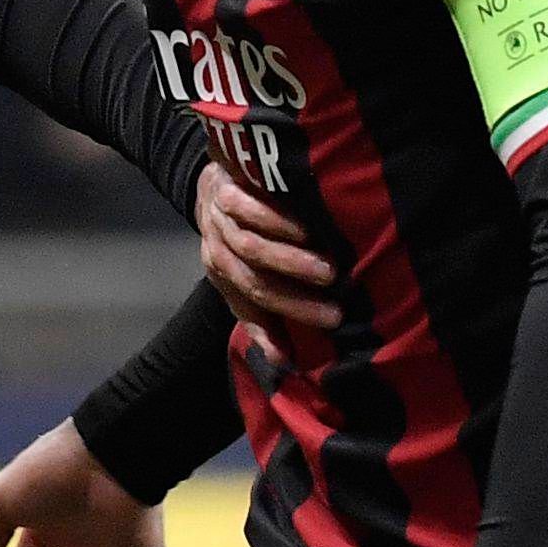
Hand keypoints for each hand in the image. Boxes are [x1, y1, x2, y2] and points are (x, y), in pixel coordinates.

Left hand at [200, 164, 340, 337]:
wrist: (212, 185)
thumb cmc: (241, 238)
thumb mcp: (245, 278)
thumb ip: (264, 318)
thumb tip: (286, 362)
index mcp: (224, 275)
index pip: (256, 302)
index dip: (292, 315)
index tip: (333, 322)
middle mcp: (218, 250)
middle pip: (253, 278)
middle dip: (294, 295)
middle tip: (335, 299)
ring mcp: (219, 221)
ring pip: (250, 245)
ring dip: (289, 259)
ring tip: (328, 267)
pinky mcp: (225, 188)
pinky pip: (247, 207)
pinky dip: (275, 220)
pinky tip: (306, 226)